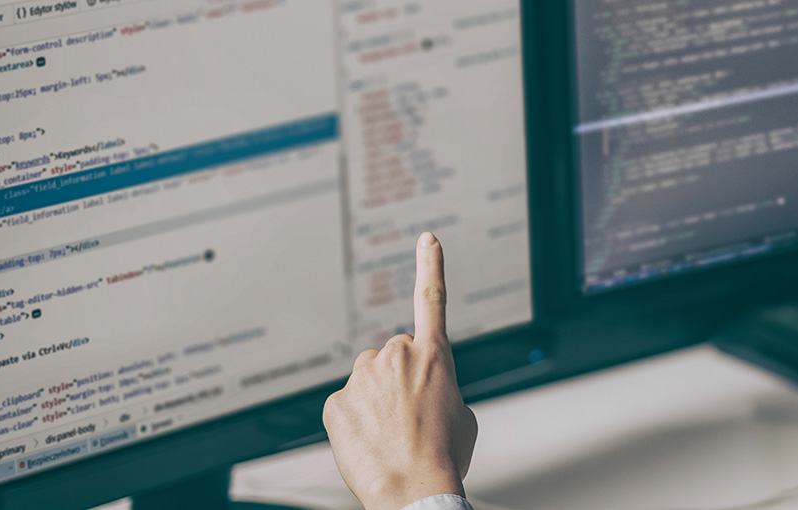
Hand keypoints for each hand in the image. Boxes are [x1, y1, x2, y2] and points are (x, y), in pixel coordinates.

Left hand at [324, 233, 478, 509]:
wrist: (414, 490)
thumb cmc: (443, 458)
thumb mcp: (461, 415)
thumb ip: (440, 386)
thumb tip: (418, 392)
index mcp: (435, 357)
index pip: (432, 299)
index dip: (431, 266)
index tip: (427, 240)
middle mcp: (397, 356)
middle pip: (394, 356)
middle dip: (400, 379)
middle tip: (411, 416)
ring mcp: (362, 377)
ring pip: (368, 380)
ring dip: (377, 399)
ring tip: (392, 433)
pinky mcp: (336, 401)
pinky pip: (346, 404)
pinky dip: (356, 420)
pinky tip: (371, 441)